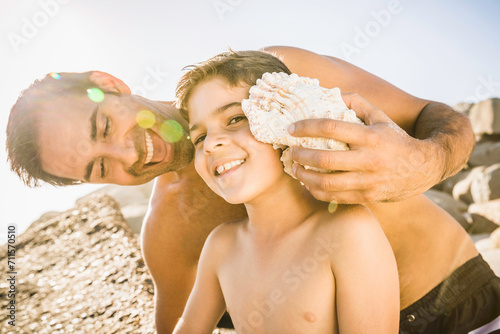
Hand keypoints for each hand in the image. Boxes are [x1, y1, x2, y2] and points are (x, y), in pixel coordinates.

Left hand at [288, 93, 442, 203]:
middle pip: (324, 159)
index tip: (291, 129)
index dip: (306, 127)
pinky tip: (308, 183)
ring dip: (304, 176)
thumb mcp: (381, 117)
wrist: (424, 167)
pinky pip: (335, 197)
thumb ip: (357, 103)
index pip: (331, 128)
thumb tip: (332, 93)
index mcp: (370, 136)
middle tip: (290, 151)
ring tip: (294, 168)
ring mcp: (368, 180)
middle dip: (301, 155)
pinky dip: (316, 191)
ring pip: (327, 183)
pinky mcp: (367, 196)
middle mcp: (368, 159)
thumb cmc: (396, 139)